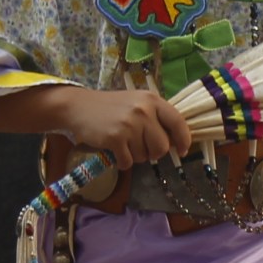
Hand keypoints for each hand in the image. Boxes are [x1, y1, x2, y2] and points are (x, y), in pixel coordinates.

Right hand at [58, 88, 191, 168]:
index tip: (182, 151)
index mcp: (152, 100)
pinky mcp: (115, 138)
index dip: (184, 140)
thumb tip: (176, 142)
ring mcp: (129, 124)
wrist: (79, 107)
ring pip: (144, 156)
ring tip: (123, 142)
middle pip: (162, 147)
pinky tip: (114, 150)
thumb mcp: (137, 103)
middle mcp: (143, 111)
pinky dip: (122, 161)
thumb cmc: (112, 107)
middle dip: (153, 153)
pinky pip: (128, 162)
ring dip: (134, 156)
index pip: (178, 122)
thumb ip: (156, 118)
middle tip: (141, 147)